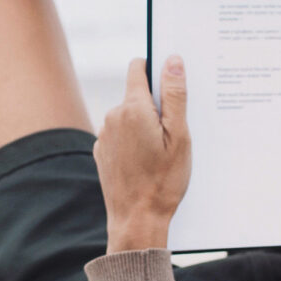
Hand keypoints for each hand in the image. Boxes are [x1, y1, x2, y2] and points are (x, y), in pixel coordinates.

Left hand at [95, 56, 190, 252]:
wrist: (136, 220)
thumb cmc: (163, 181)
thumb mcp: (179, 137)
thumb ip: (175, 95)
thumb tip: (173, 60)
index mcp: (133, 108)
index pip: (138, 67)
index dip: (156, 68)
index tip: (172, 81)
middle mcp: (113, 116)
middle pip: (136, 93)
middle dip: (155, 104)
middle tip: (176, 129)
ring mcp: (104, 135)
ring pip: (129, 116)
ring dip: (145, 124)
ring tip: (162, 151)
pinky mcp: (101, 152)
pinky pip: (121, 135)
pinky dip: (134, 141)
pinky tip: (147, 161)